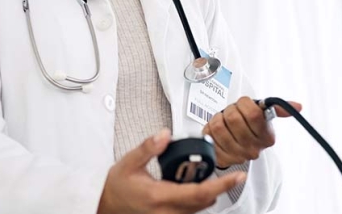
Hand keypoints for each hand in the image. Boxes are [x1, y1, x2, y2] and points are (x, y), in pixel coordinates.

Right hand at [98, 129, 246, 213]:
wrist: (104, 206)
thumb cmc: (115, 187)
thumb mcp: (128, 163)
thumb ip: (148, 147)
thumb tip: (165, 135)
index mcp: (159, 196)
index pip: (199, 193)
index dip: (222, 185)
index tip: (237, 176)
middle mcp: (166, 212)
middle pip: (205, 203)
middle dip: (218, 188)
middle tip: (227, 174)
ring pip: (199, 209)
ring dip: (208, 194)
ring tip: (211, 179)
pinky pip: (190, 213)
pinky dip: (198, 200)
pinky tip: (194, 188)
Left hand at [202, 97, 302, 167]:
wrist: (233, 148)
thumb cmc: (248, 128)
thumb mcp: (263, 116)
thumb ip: (277, 108)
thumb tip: (298, 106)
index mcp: (267, 138)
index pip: (252, 113)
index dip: (244, 104)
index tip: (244, 106)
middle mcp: (253, 150)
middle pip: (234, 117)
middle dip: (230, 110)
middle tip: (233, 114)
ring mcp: (236, 155)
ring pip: (219, 125)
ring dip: (219, 119)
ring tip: (224, 122)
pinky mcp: (219, 157)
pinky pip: (209, 134)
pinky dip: (210, 128)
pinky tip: (217, 132)